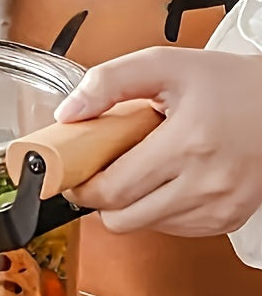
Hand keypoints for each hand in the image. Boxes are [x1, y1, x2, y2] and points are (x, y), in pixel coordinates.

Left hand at [54, 47, 261, 236]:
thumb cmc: (228, 83)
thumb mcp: (165, 65)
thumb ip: (109, 82)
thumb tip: (68, 113)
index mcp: (188, 143)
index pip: (111, 191)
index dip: (82, 187)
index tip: (73, 174)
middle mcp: (206, 183)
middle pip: (121, 219)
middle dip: (100, 199)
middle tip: (101, 172)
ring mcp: (219, 206)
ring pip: (144, 227)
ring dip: (130, 205)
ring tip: (141, 169)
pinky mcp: (227, 219)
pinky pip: (172, 229)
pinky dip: (157, 209)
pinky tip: (166, 180)